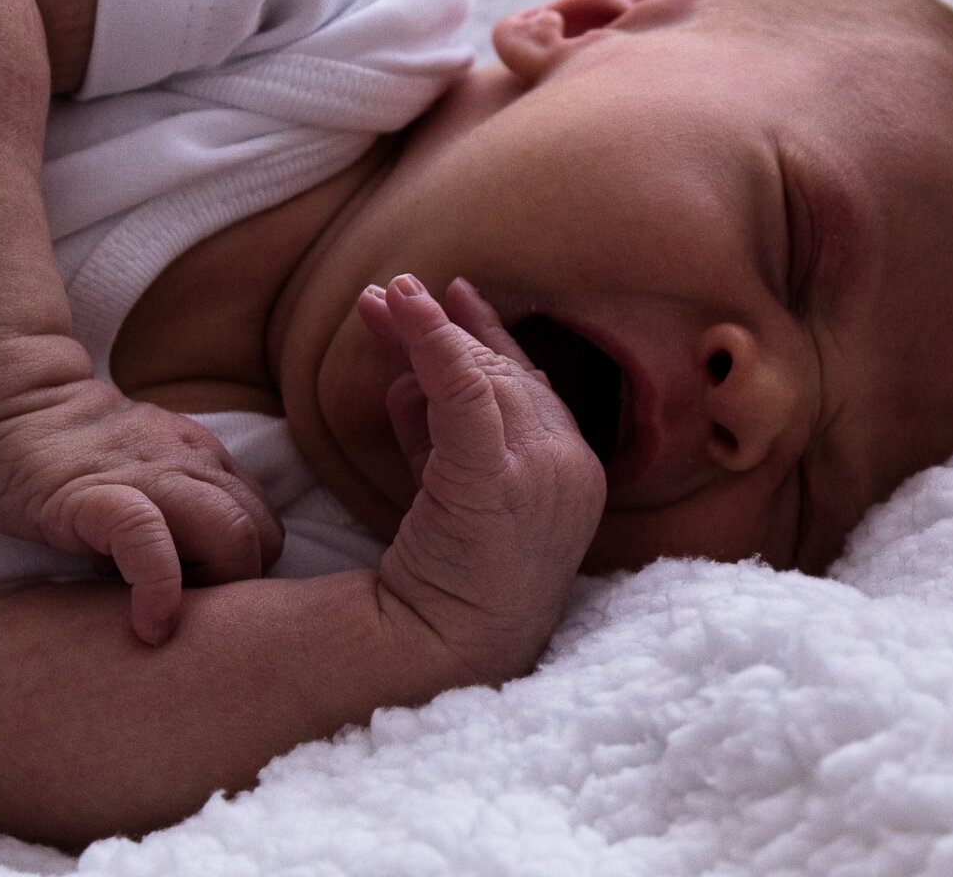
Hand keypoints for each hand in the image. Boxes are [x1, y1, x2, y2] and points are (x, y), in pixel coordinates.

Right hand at [0, 379, 282, 644]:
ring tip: (168, 620)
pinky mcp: (94, 495)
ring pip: (232, 533)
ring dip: (216, 591)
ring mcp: (148, 476)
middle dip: (238, 589)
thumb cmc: (65, 451)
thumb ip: (176, 504)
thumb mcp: (143, 470)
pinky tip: (147, 625)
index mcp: (204, 460)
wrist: (0, 402)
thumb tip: (192, 571)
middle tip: (183, 613)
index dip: (242, 573)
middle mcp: (191, 463)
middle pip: (263, 536)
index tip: (196, 596)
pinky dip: (161, 589)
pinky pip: (150, 539)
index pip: (264, 525)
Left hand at [357, 275, 605, 683]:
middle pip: (501, 373)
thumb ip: (442, 433)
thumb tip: (407, 377)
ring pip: (482, 377)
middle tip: (384, 296)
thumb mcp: (454, 493)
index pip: (530, 383)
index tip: (454, 296)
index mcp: (573, 469)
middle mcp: (571, 464)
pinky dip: (436, 344)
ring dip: (426, 331)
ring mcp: (543, 474)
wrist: (445, 655)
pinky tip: (406, 306)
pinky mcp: (499, 484)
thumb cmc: (450, 582)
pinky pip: (466, 395)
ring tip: (379, 300)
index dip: (489, 335)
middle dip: (441, 331)